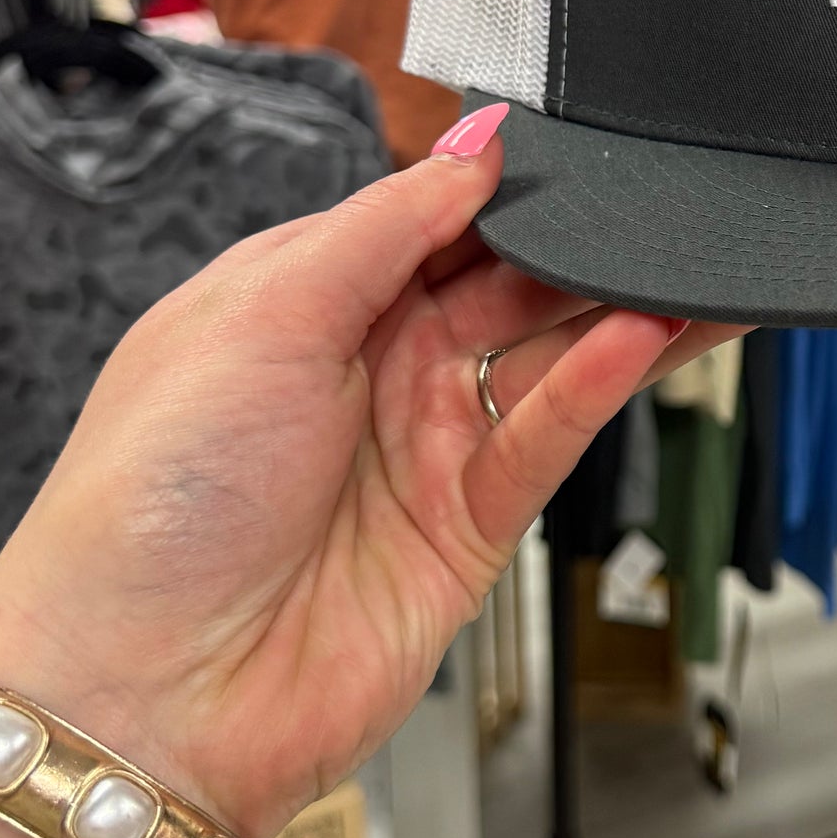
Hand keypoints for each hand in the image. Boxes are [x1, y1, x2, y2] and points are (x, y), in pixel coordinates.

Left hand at [0, 103, 738, 837]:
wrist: (149, 693)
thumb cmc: (154, 503)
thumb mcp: (261, 313)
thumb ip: (386, 223)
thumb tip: (475, 144)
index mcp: (299, 301)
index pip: (427, 219)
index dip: (497, 188)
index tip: (570, 153)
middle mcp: (365, 371)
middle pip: (501, 284)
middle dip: (576, 245)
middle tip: (650, 210)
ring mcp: (419, 450)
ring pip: (544, 359)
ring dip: (617, 312)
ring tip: (688, 269)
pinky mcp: (466, 530)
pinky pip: (547, 441)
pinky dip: (597, 388)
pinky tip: (641, 339)